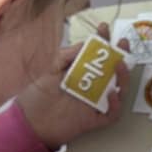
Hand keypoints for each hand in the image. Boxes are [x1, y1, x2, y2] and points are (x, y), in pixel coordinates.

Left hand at [16, 23, 129, 149]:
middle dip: (120, 55)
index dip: (102, 41)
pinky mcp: (94, 119)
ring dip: (123, 76)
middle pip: (112, 69)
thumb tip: (85, 45)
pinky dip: (116, 104)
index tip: (104, 28)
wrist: (28, 123)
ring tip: (119, 64)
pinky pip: (112, 113)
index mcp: (80, 72)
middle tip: (123, 43)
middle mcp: (91, 86)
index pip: (96, 54)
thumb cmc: (36, 96)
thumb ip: (66, 56)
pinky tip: (112, 93)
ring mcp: (94, 102)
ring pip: (119, 89)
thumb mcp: (49, 69)